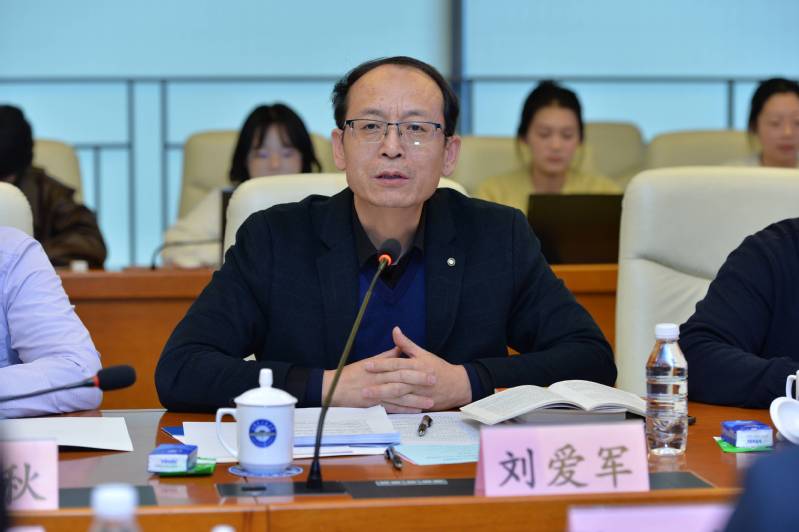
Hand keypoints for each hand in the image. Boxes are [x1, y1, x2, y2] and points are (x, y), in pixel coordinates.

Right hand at [321, 346, 435, 412]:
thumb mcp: (367, 362)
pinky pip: (390, 408)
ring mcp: (376, 393)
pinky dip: (403, 410)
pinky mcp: (372, 405)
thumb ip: (385, 357)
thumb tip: (398, 349)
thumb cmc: (349, 374)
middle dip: (418, 380)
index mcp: (378, 368)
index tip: (429, 367)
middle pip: (401, 379)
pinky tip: (414, 411)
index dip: (415, 367)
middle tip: (434, 381)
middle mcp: (378, 379)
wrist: (332, 388)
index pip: (399, 366)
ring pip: (398, 395)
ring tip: (430, 401)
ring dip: (415, 399)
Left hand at [363, 326, 471, 410]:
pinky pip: (406, 407)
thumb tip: (395, 330)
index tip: (367, 365)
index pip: (396, 364)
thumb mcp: (423, 353)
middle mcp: (418, 379)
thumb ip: (406, 344)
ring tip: (368, 397)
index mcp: (417, 364)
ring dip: (384, 397)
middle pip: (396, 381)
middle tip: (362, 386)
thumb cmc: (438, 367)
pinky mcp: (422, 404)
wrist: (458, 385)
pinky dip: (394, 408)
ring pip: (400, 396)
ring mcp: (420, 393)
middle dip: (379, 384)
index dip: (381, 365)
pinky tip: (382, 408)